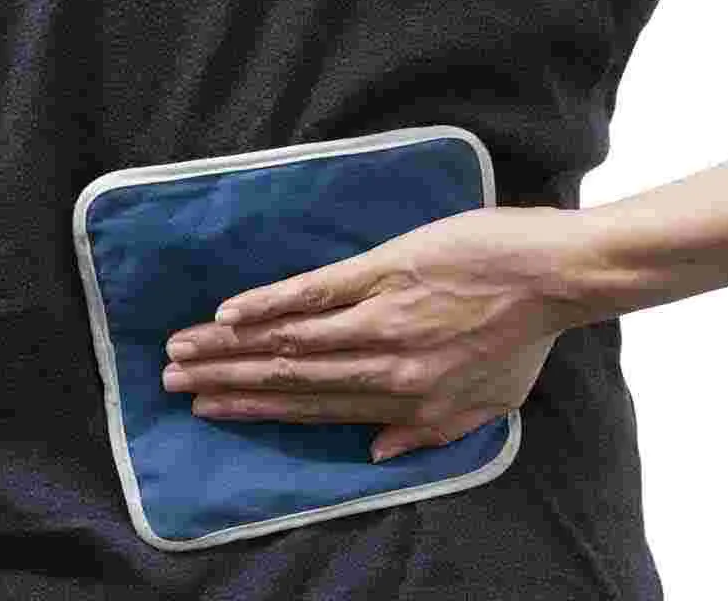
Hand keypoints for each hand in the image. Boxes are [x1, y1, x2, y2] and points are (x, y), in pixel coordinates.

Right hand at [161, 205, 607, 461]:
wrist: (555, 276)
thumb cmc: (527, 336)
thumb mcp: (491, 404)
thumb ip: (431, 435)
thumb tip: (377, 454)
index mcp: (406, 401)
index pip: (314, 408)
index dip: (258, 411)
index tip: (211, 410)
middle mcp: (383, 366)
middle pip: (289, 378)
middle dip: (226, 381)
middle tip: (173, 380)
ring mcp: (379, 318)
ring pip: (290, 339)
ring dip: (231, 346)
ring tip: (183, 347)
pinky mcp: (383, 272)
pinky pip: (315, 294)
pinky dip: (269, 304)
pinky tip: (229, 311)